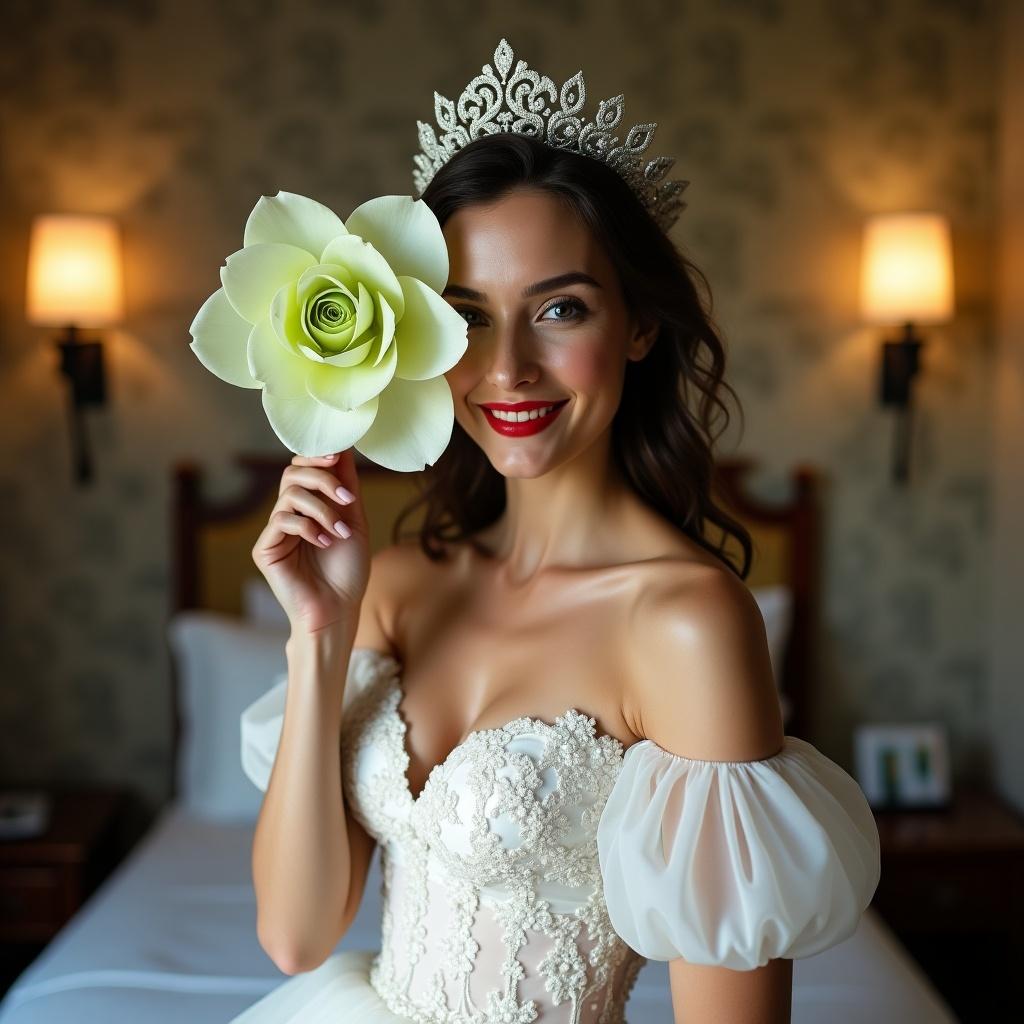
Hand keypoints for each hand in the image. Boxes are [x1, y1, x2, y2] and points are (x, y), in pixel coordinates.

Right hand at [251, 450, 369, 636]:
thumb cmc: (348, 570)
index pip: (301, 468)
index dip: (317, 457)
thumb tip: (343, 446)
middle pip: (292, 474)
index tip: (338, 456)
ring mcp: (275, 532)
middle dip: (321, 478)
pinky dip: (308, 527)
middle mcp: (288, 515)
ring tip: (339, 531)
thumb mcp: (353, 520)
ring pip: (289, 496)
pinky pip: (282, 520)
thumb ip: (346, 486)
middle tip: (345, 496)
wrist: (339, 609)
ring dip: (322, 509)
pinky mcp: (265, 549)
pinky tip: (325, 542)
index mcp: (308, 506)